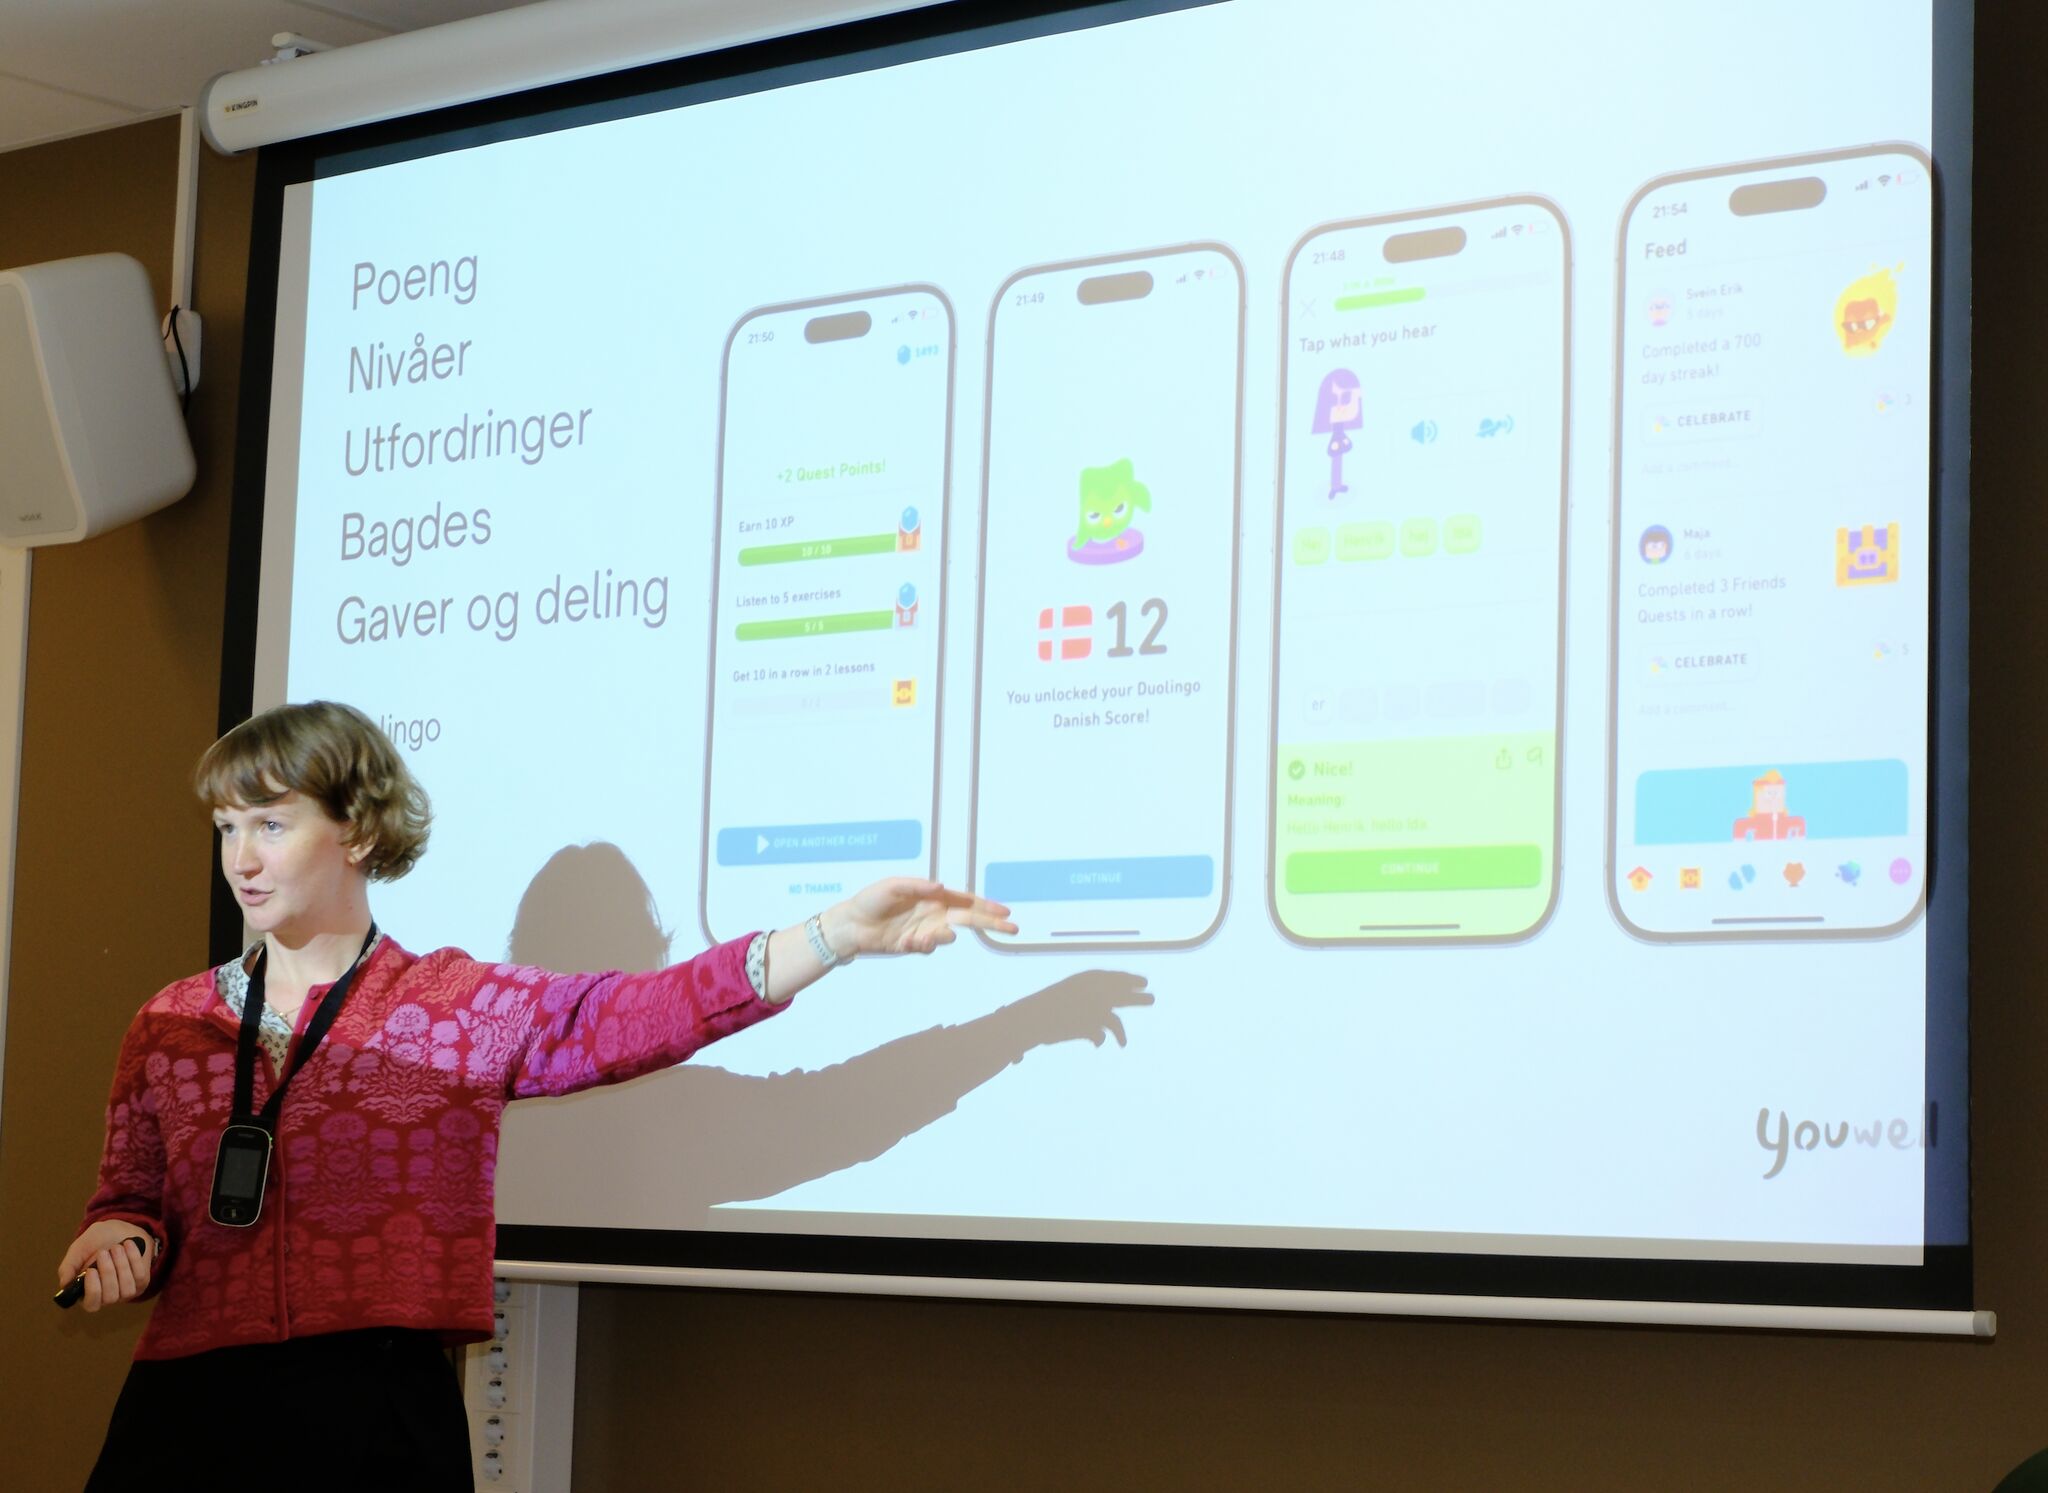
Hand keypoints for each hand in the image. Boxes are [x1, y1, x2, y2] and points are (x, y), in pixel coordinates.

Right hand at [57, 1222, 153, 1311]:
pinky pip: (140, 1276)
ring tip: (116, 1247)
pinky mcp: (141, 1282)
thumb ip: (68, 1267)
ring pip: (127, 1290)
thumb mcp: (77, 1252)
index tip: (91, 1270)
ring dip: (122, 1266)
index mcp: (87, 1293)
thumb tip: (65, 1284)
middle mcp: (107, 1296)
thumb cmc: (94, 1243)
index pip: (91, 1305)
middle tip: (103, 1252)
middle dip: (108, 1273)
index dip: (92, 1290)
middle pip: (110, 1297)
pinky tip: (128, 1245)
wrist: (118, 1230)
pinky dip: (134, 1259)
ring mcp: (126, 1291)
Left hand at [827, 878, 1016, 956]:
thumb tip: (941, 886)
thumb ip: (918, 886)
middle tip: (1012, 929)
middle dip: (991, 924)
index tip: (1005, 912)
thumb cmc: (870, 900)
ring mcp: (925, 929)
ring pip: (947, 937)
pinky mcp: (914, 945)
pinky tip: (904, 941)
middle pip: (969, 919)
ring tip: (919, 937)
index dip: (986, 906)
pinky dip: (920, 945)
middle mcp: (933, 912)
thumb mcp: (892, 886)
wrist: (850, 926)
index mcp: (933, 896)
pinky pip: (927, 948)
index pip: (966, 900)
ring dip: (939, 938)